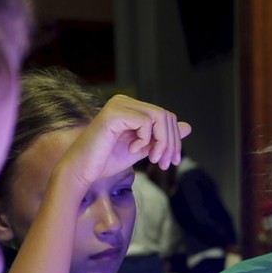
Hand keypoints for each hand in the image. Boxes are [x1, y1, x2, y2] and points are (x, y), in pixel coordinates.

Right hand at [58, 95, 191, 197]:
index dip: (174, 140)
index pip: (166, 117)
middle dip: (171, 143)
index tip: (171, 162)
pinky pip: (146, 122)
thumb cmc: (107, 160)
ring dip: (161, 142)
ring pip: (159, 117)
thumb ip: (162, 138)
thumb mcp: (143, 149)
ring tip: (152, 159)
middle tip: (164, 164)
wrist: (83, 170)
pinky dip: (145, 140)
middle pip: (166, 116)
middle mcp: (125, 101)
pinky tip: (132, 149)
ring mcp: (119, 105)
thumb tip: (188, 126)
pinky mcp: (114, 113)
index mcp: (131, 108)